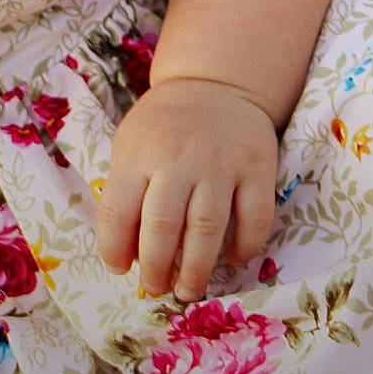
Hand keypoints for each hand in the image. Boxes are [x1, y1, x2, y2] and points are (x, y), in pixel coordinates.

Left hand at [96, 77, 279, 300]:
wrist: (214, 83)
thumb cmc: (164, 126)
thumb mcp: (131, 146)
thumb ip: (125, 193)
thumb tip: (126, 255)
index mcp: (140, 154)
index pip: (118, 212)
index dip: (114, 249)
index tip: (120, 269)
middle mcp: (179, 159)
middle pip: (163, 226)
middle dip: (156, 269)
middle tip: (158, 289)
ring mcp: (222, 163)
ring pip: (208, 228)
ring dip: (197, 269)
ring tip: (189, 290)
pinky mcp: (258, 168)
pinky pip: (255, 218)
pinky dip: (245, 246)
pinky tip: (233, 258)